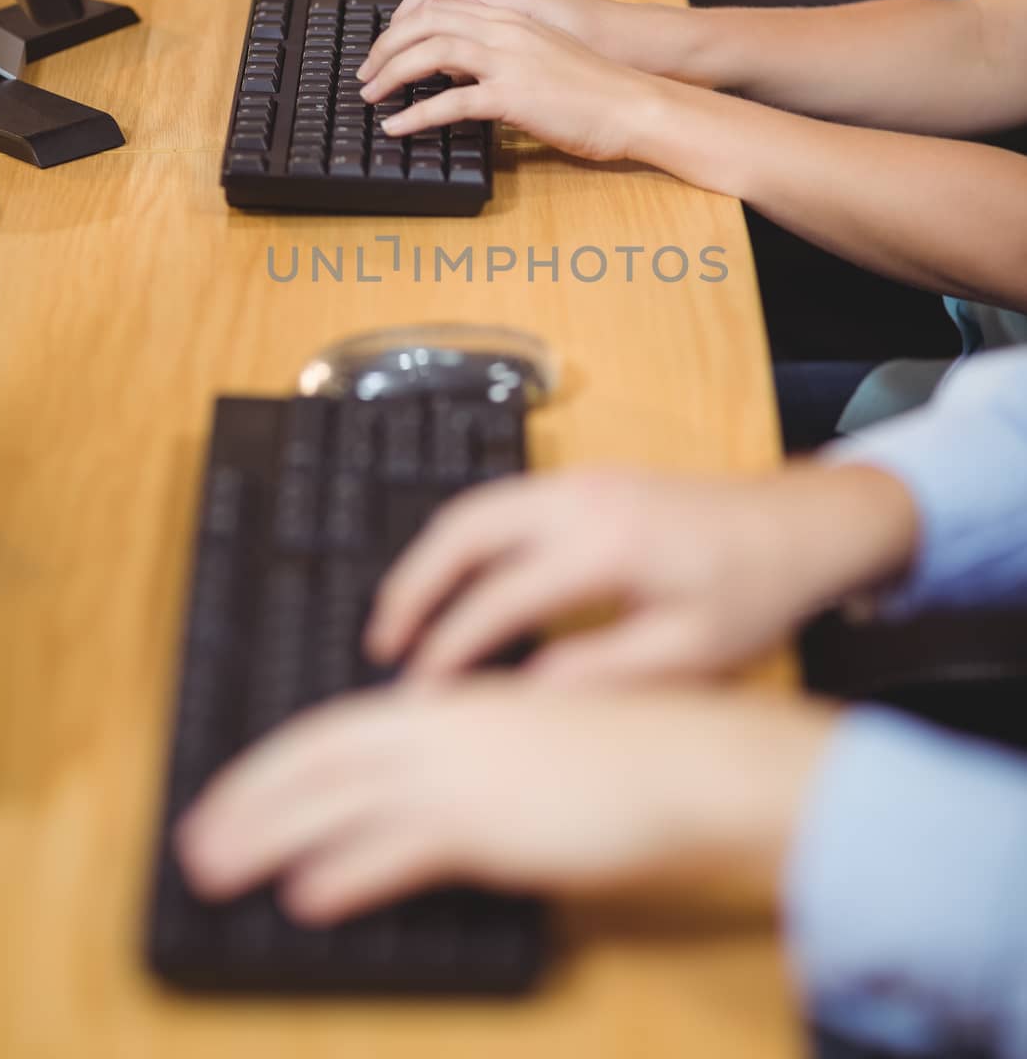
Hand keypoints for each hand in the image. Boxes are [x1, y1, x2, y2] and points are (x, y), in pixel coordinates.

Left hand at [176, 679, 836, 922]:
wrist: (680, 757)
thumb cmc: (617, 753)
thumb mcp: (523, 746)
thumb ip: (465, 769)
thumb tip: (411, 806)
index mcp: (446, 707)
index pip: (333, 730)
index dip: (272, 765)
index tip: (231, 793)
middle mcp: (438, 729)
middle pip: (317, 760)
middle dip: (247, 800)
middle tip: (194, 841)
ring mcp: (459, 774)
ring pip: (339, 800)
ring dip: (270, 835)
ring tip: (219, 870)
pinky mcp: (487, 825)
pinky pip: (399, 849)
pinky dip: (350, 872)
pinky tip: (309, 897)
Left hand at [355, 0, 667, 161]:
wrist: (632, 103)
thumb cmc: (594, 88)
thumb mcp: (543, 54)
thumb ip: (505, 52)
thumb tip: (466, 72)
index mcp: (511, 15)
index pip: (440, 4)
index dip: (403, 24)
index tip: (386, 49)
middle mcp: (504, 28)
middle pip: (424, 23)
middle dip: (385, 47)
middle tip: (366, 74)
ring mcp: (507, 60)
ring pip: (429, 53)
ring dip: (390, 75)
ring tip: (371, 97)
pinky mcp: (511, 96)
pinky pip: (448, 103)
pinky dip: (414, 115)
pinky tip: (397, 127)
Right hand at [365, 465, 920, 682]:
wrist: (798, 526)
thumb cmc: (753, 592)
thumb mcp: (689, 653)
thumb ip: (600, 675)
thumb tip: (521, 697)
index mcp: (606, 546)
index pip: (498, 597)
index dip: (450, 648)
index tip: (421, 691)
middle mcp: (580, 500)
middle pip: (463, 529)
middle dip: (412, 585)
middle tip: (382, 643)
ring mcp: (579, 481)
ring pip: (475, 506)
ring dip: (431, 557)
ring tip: (403, 616)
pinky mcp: (583, 481)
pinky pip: (501, 502)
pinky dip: (463, 540)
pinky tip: (454, 582)